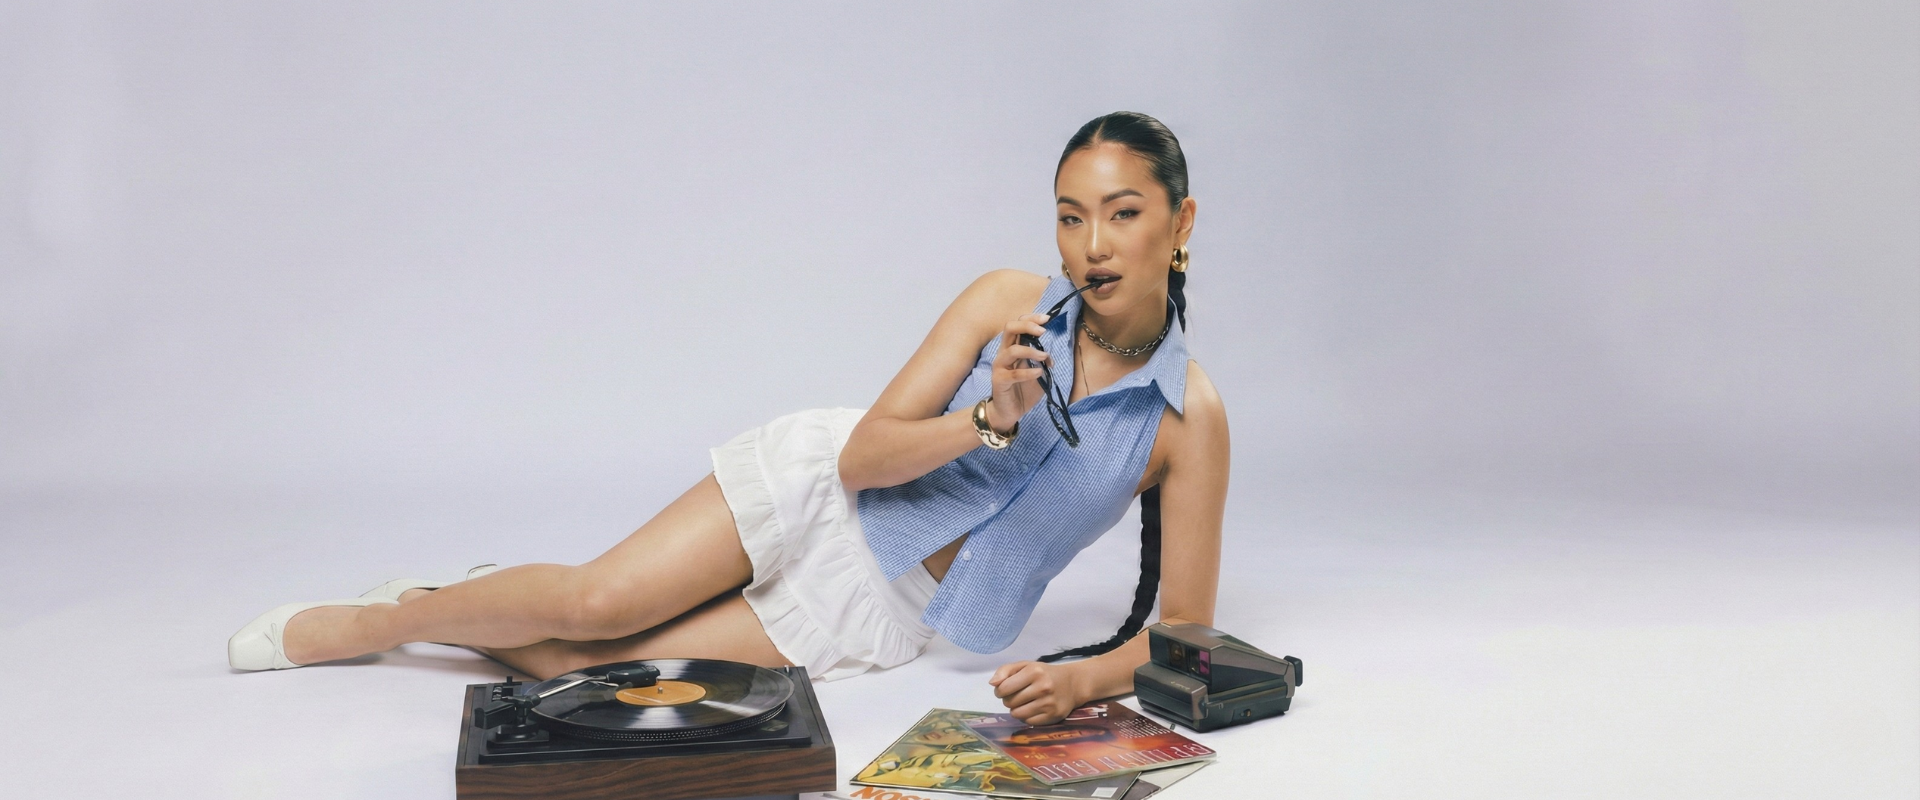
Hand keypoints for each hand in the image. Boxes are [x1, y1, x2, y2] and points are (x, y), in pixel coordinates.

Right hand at [987, 313, 1052, 434]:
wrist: (1008, 412)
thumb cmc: (1022, 391)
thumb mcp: (1038, 374)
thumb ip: (1043, 363)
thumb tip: (1051, 356)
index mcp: (1012, 348)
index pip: (1018, 325)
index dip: (1031, 318)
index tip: (1047, 318)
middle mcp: (1004, 353)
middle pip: (1010, 328)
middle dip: (1027, 326)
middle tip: (1043, 331)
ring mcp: (1000, 366)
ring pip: (1012, 350)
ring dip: (1031, 351)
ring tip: (1045, 357)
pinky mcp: (999, 381)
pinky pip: (1013, 374)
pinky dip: (1028, 372)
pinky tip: (1039, 374)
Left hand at [989, 660, 1084, 724]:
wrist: (1073, 684)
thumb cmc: (1044, 674)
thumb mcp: (1026, 665)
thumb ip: (1005, 670)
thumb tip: (992, 683)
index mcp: (1034, 672)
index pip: (1004, 688)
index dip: (999, 690)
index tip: (1004, 689)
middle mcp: (1043, 687)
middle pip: (1009, 702)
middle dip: (1009, 700)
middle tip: (1018, 695)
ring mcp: (1049, 703)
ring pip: (1017, 714)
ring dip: (1016, 710)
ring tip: (1025, 702)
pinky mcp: (1053, 716)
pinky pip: (1028, 722)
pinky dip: (1027, 717)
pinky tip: (1033, 709)